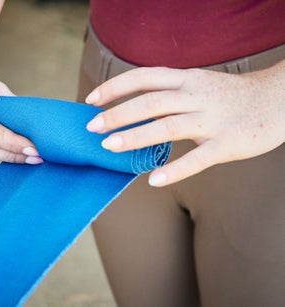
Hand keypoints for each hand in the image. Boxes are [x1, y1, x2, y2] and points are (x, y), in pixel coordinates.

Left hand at [85, 66, 284, 186]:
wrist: (278, 99)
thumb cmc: (229, 96)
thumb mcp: (196, 85)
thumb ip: (168, 95)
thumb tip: (133, 110)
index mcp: (186, 80)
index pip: (143, 78)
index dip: (115, 88)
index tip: (91, 100)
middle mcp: (196, 96)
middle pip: (150, 103)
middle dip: (117, 114)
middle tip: (92, 128)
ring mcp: (212, 119)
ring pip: (168, 127)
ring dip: (136, 137)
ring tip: (110, 147)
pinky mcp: (228, 143)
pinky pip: (198, 159)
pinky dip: (175, 170)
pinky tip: (154, 179)